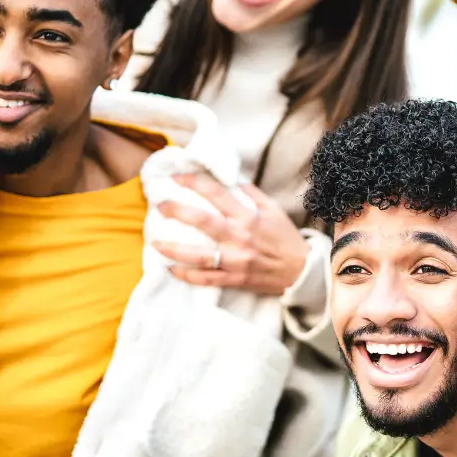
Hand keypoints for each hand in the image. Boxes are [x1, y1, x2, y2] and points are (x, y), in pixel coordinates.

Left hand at [152, 172, 309, 295]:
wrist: (301, 272)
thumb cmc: (287, 239)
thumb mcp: (274, 211)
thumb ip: (253, 195)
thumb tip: (235, 181)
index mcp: (249, 217)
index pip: (217, 195)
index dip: (195, 183)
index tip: (177, 177)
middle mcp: (240, 237)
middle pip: (202, 222)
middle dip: (177, 211)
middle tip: (160, 206)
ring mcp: (236, 261)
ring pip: (199, 255)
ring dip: (174, 249)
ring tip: (155, 242)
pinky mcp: (235, 279)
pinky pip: (206, 279)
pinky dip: (187, 275)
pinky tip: (171, 269)